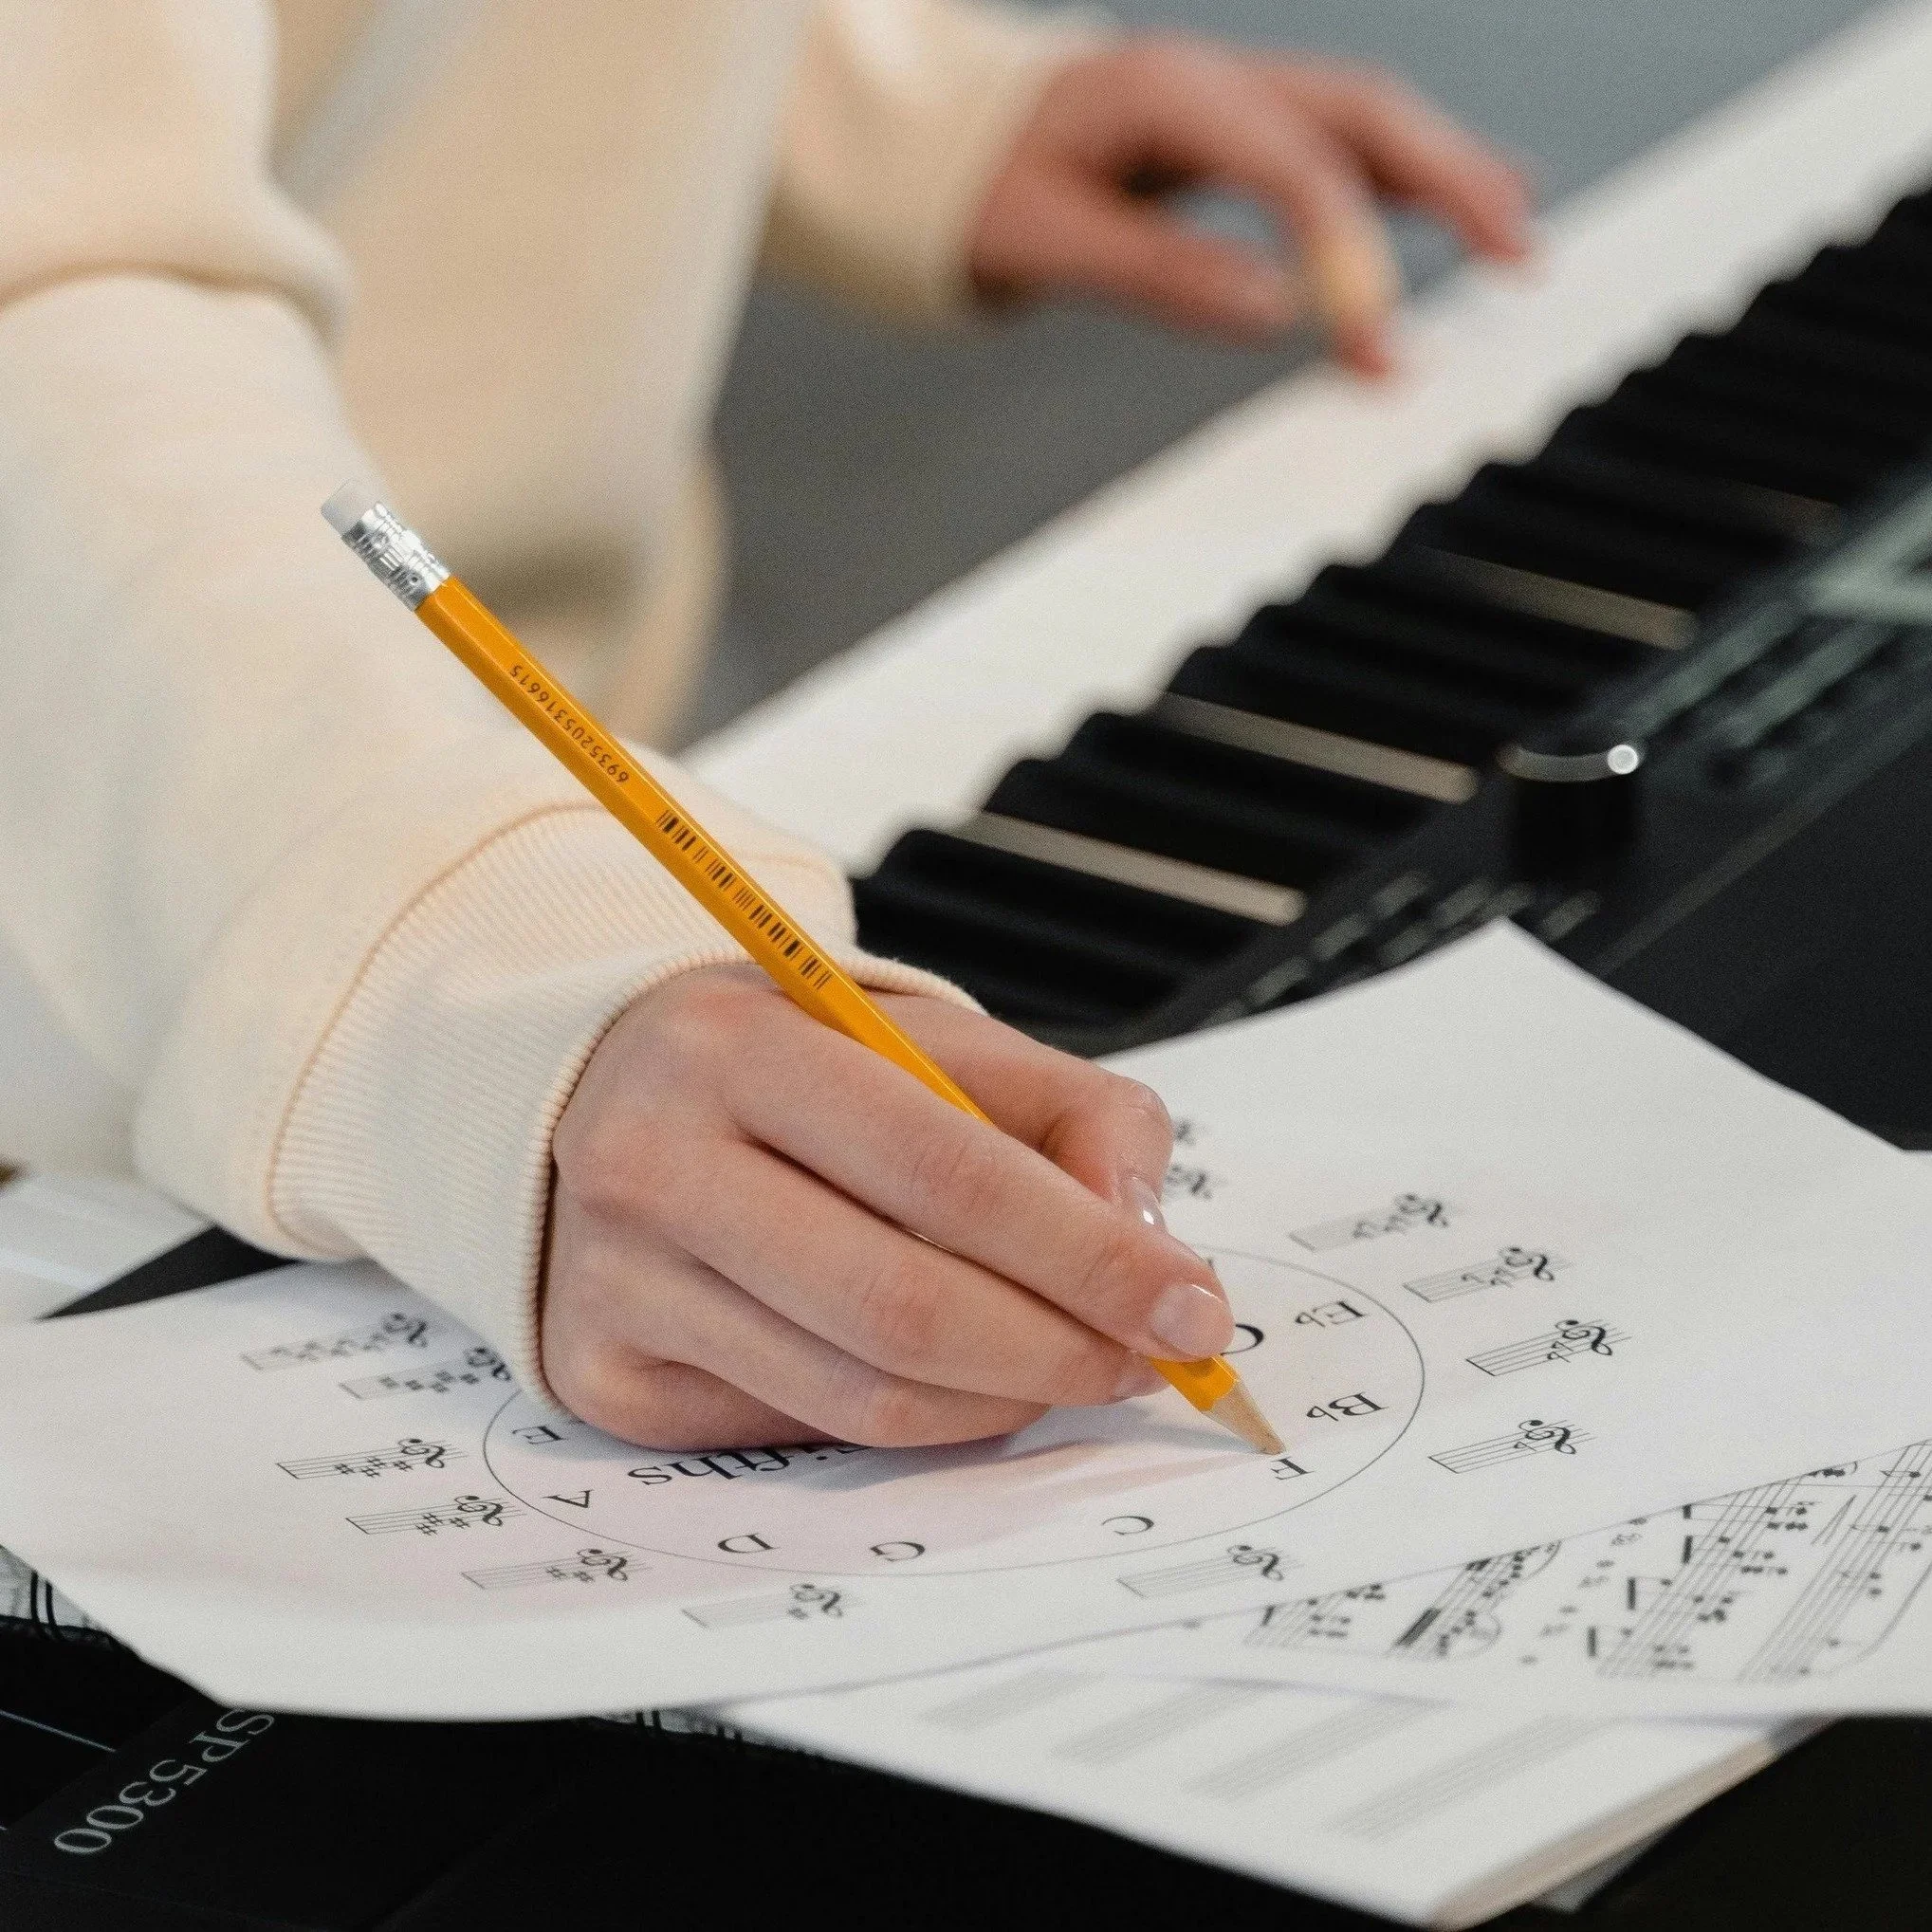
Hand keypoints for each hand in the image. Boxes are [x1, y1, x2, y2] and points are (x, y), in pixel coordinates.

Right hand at [541, 964, 1232, 1449]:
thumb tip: (1144, 1241)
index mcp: (740, 1048)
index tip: (1191, 1304)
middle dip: (1062, 1350)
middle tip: (1147, 1360)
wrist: (603, 1098)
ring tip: (1064, 1362)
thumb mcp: (928, 1034)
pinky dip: (916, 1418)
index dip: (1087, 1254)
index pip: (945, 1172)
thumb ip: (1070, 1110)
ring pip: (861, 1395)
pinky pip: (806, 1429)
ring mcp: (618, 1283)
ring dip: (1003, 1399)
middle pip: (902, 1306)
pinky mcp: (608, 1376)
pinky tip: (951, 1372)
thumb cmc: (792, 1068)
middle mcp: (655, 1164)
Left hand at [968, 34, 1531, 374]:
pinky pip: (1336, 143)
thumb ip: (1157, 273)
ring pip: (1366, 120)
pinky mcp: (1232, 128)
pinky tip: (1455, 205)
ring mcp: (1230, 95)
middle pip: (1363, 114)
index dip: (1349, 255)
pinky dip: (1401, 177)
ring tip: (1516, 240)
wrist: (936, 138)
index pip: (1293, 168)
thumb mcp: (1044, 237)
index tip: (1378, 345)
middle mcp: (1215, 79)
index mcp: (1167, 93)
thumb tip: (1273, 312)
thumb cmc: (977, 183)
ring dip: (1447, 173)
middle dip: (1450, 183)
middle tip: (1517, 259)